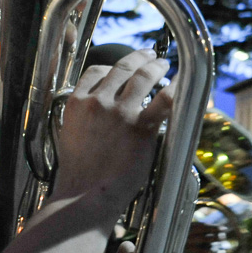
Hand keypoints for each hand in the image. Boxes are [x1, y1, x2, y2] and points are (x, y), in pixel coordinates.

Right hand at [52, 49, 172, 209]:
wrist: (83, 196)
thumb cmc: (78, 174)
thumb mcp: (70, 135)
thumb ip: (83, 118)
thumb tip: (98, 116)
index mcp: (77, 103)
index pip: (95, 72)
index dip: (112, 67)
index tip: (122, 67)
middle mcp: (98, 102)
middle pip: (122, 68)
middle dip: (139, 58)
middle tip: (150, 56)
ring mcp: (120, 113)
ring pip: (143, 76)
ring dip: (156, 67)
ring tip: (164, 65)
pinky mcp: (140, 127)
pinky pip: (164, 99)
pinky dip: (176, 87)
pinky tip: (182, 82)